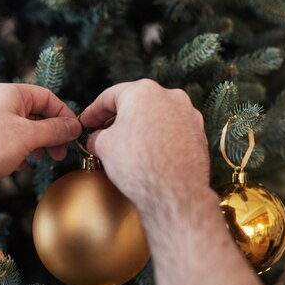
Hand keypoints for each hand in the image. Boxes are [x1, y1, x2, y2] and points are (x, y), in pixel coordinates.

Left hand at [0, 83, 80, 198]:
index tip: (74, 134)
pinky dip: (20, 152)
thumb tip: (73, 125)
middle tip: (61, 153)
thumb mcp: (27, 137)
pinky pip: (10, 142)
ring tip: (42, 159)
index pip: (46, 97)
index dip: (63, 114)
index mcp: (9, 94)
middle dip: (52, 133)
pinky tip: (21, 165)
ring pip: (24, 130)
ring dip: (37, 144)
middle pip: (36, 113)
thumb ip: (53, 130)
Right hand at [80, 80, 211, 212]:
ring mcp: (188, 114)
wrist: (174, 193)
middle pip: (135, 103)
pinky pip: (171, 130)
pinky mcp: (198, 133)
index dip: (93, 112)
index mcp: (142, 91)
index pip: (109, 97)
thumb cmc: (138, 165)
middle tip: (102, 133)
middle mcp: (169, 96)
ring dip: (138, 127)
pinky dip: (157, 137)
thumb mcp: (104, 146)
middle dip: (117, 118)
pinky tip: (147, 153)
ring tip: (125, 145)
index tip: (86, 123)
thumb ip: (97, 137)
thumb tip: (97, 139)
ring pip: (155, 115)